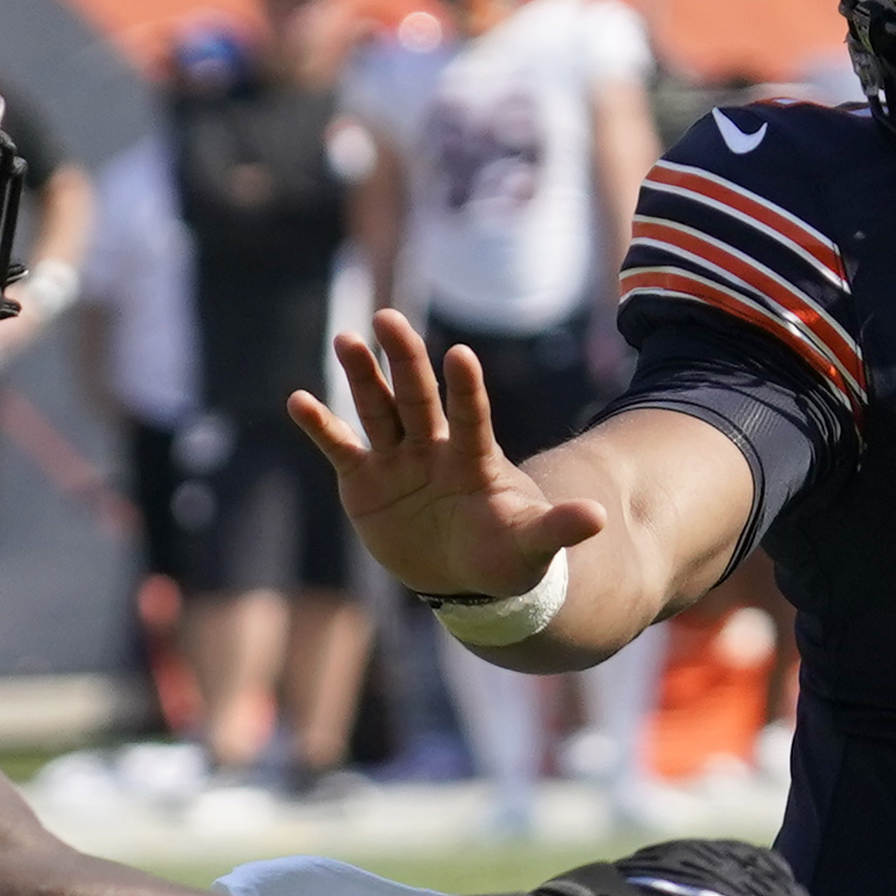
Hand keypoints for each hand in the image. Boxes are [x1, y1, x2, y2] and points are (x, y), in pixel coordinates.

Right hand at [288, 305, 606, 600]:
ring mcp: (397, 460)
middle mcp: (434, 447)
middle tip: (388, 319)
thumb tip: (597, 518)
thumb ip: (557, 528)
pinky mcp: (364, 481)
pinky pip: (340, 447)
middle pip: (417, 397)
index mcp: (474, 458)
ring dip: (361, 376)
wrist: (466, 576)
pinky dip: (320, 425)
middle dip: (403, 359)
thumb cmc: (504, 554)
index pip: (470, 415)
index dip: (466, 388)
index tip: (460, 355)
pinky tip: (298, 400)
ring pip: (377, 410)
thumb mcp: (531, 545)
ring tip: (346, 340)